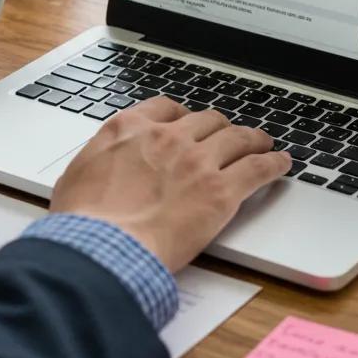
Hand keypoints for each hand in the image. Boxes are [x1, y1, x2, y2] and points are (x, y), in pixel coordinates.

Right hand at [50, 98, 289, 272]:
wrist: (102, 248)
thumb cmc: (83, 221)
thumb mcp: (76, 176)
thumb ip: (97, 161)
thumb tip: (98, 169)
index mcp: (129, 129)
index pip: (165, 109)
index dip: (182, 117)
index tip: (187, 124)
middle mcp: (166, 138)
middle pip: (206, 120)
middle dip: (219, 128)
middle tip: (227, 137)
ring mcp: (197, 161)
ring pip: (237, 138)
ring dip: (253, 139)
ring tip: (262, 144)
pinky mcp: (221, 191)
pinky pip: (258, 168)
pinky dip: (273, 163)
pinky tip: (281, 164)